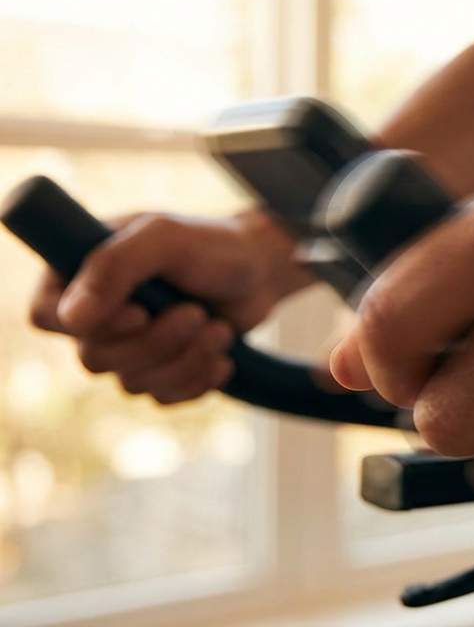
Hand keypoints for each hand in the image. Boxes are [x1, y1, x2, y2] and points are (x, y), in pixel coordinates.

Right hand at [29, 210, 313, 404]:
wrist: (263, 271)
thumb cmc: (212, 245)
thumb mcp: (163, 239)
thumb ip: (114, 266)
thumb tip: (72, 318)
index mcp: (80, 273)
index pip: (46, 316)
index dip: (90, 326)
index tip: (140, 312)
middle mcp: (98, 314)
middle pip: (94, 358)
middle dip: (156, 341)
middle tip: (197, 312)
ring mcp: (128, 346)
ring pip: (131, 383)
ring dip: (184, 357)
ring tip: (218, 326)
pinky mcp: (160, 371)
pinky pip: (163, 398)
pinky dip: (196, 379)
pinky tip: (223, 356)